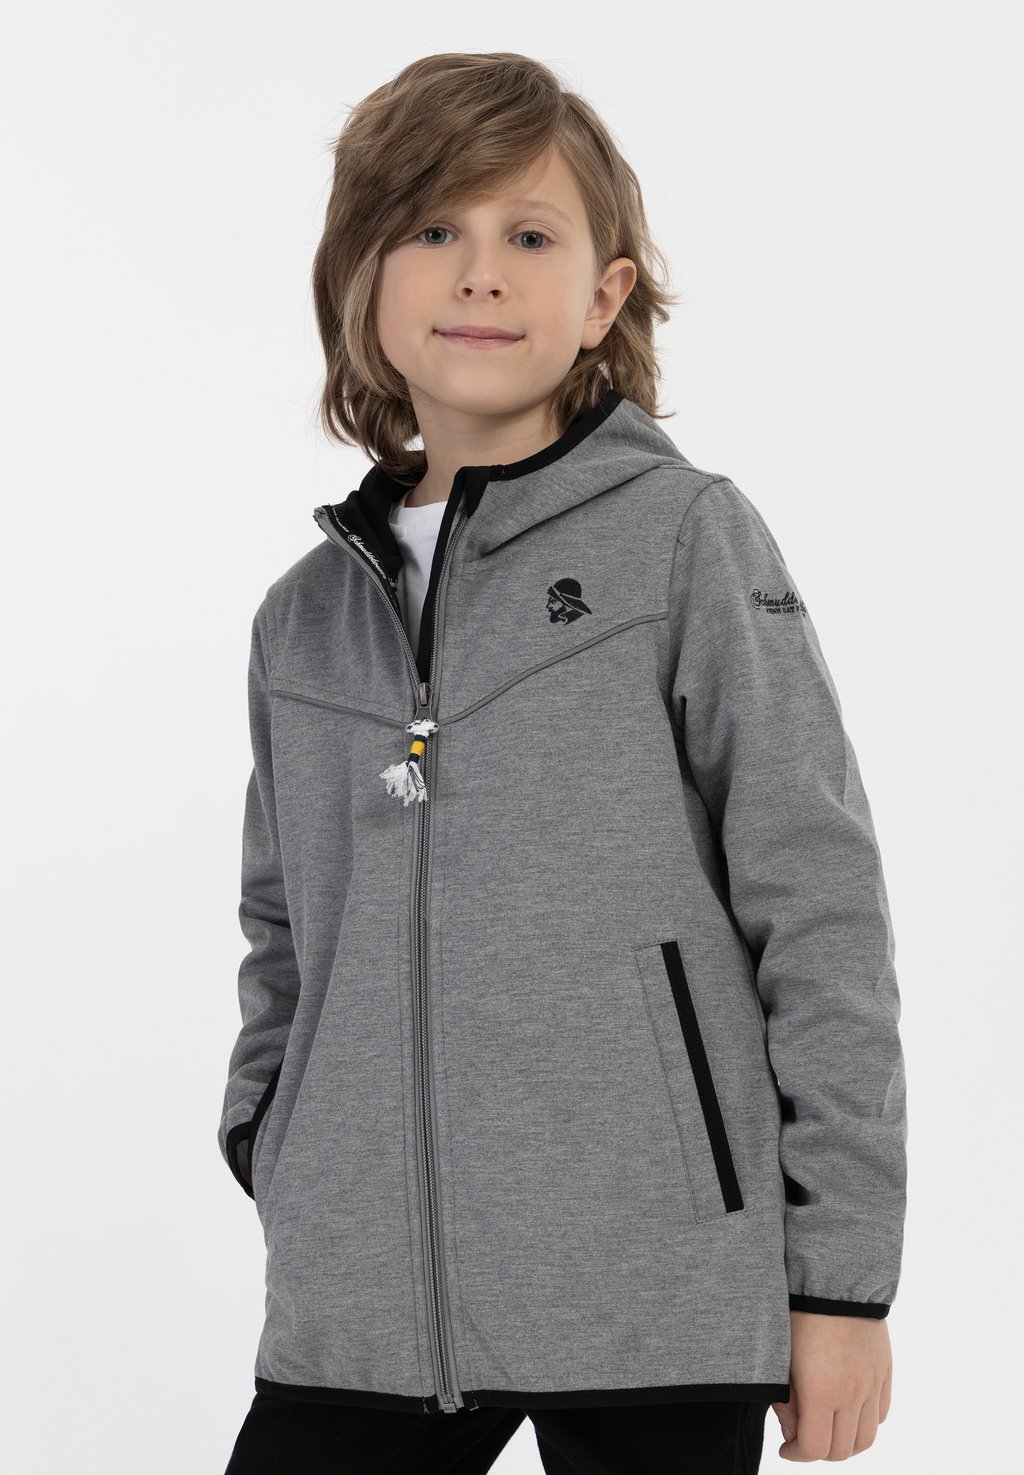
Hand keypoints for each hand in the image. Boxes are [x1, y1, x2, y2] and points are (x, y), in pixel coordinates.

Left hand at [770, 1310, 892, 1460]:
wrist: (836, 1279)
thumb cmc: (801, 1312)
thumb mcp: (782, 1356)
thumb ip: (786, 1400)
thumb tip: (792, 1431)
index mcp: (822, 1392)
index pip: (815, 1449)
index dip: (797, 1455)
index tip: (786, 1448)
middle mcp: (852, 1395)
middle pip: (842, 1450)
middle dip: (819, 1452)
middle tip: (803, 1438)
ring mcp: (872, 1385)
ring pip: (866, 1438)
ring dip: (845, 1443)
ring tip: (828, 1429)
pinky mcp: (884, 1372)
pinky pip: (880, 1414)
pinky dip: (865, 1423)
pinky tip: (848, 1410)